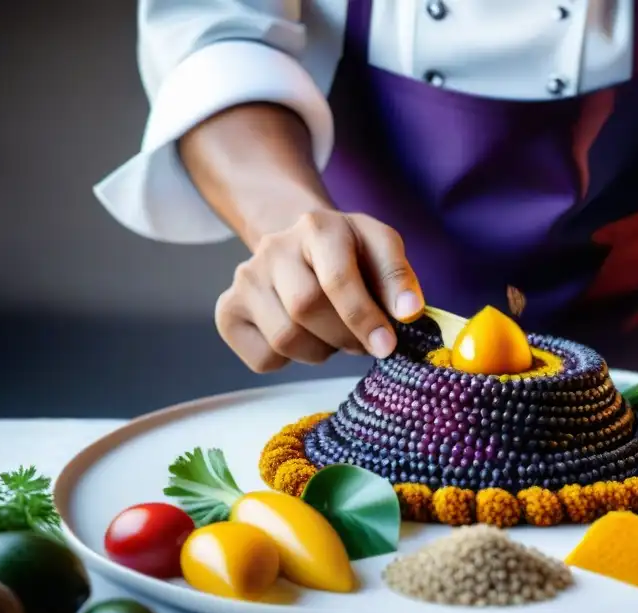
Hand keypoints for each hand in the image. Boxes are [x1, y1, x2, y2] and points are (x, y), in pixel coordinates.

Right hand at [215, 210, 423, 371]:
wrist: (303, 248)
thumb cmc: (351, 256)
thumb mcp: (381, 251)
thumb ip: (398, 278)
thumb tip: (409, 312)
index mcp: (319, 226)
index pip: (336, 278)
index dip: (364, 317)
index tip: (386, 344)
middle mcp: (274, 247)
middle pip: (305, 309)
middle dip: (344, 336)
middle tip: (362, 341)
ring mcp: (245, 278)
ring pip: (284, 338)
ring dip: (320, 351)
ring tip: (332, 336)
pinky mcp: (228, 310)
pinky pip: (262, 358)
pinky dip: (290, 362)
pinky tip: (303, 339)